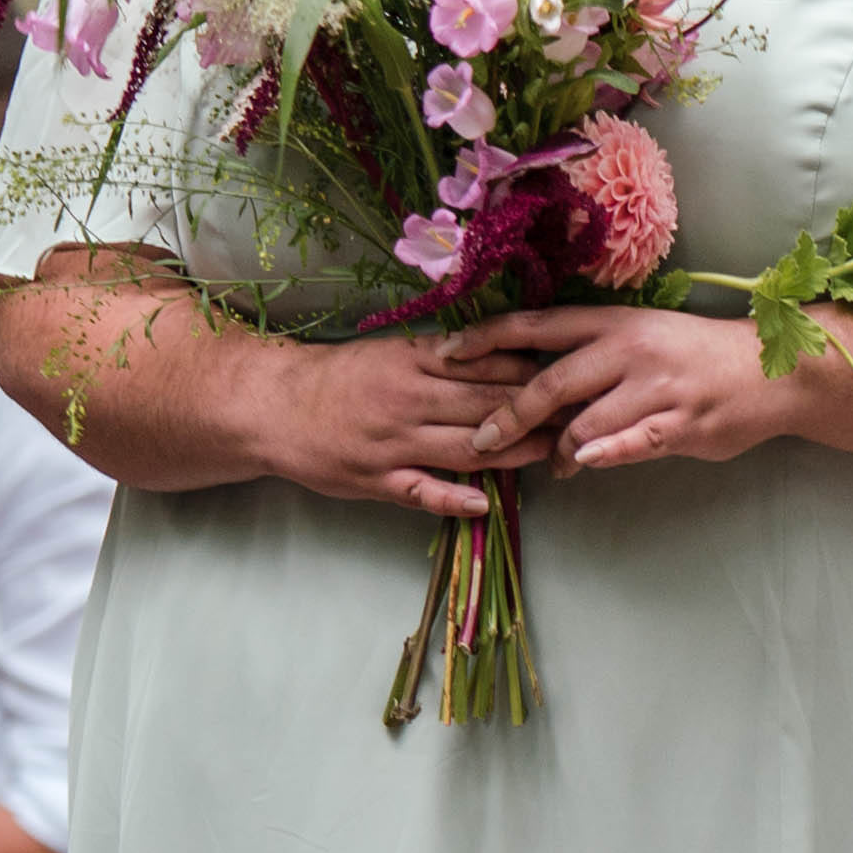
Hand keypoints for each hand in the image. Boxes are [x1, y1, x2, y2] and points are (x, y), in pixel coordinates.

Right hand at [260, 327, 556, 519]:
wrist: (273, 406)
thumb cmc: (338, 378)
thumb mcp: (389, 352)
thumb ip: (439, 357)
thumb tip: (498, 351)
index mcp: (412, 361)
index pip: (483, 363)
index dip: (529, 370)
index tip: (567, 373)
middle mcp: (407, 398)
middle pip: (484, 404)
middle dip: (535, 411)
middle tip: (579, 414)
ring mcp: (392, 442)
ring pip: (463, 446)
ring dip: (512, 452)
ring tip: (551, 454)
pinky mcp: (375, 479)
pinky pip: (420, 490)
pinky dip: (453, 496)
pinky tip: (485, 501)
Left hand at [472, 303, 807, 476]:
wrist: (771, 370)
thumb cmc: (698, 357)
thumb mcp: (644, 339)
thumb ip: (594, 359)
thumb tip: (538, 388)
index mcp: (616, 322)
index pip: (539, 325)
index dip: (489, 337)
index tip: (447, 352)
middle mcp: (631, 350)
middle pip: (551, 381)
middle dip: (507, 414)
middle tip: (479, 440)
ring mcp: (657, 388)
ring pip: (584, 422)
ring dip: (558, 449)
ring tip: (554, 463)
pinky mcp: (681, 424)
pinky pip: (631, 444)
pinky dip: (602, 455)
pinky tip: (582, 465)